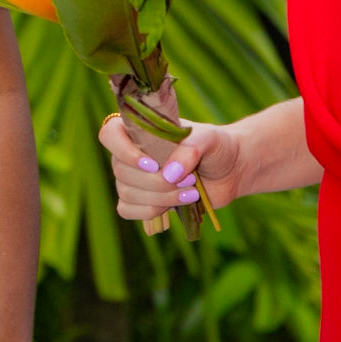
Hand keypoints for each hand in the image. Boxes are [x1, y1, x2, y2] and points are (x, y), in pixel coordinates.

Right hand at [98, 111, 242, 220]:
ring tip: (190, 193)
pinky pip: (126, 210)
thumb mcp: (208, 139)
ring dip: (159, 198)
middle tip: (188, 180)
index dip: (124, 151)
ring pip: (126, 193)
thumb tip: (169, 174)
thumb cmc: (216, 147)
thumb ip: (188, 150)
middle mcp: (131, 153)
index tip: (153, 164)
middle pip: (120, 170)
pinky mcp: (141, 201)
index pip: (109, 134)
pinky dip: (150, 211)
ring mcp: (134, 179)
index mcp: (140, 130)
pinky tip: (174, 205)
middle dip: (156, 182)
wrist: (231, 171)